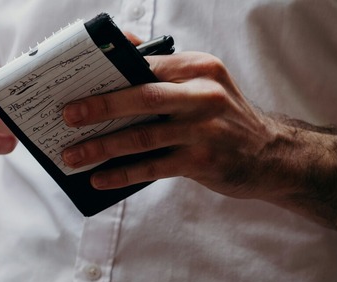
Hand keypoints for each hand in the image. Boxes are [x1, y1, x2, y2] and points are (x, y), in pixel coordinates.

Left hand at [61, 52, 283, 199]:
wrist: (270, 155)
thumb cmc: (224, 118)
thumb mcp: (203, 84)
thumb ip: (164, 71)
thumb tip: (122, 48)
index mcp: (198, 68)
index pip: (145, 65)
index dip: (107, 74)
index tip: (74, 83)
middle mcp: (203, 95)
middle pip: (141, 98)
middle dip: (99, 107)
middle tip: (66, 116)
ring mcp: (204, 130)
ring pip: (142, 137)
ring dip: (102, 148)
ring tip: (73, 156)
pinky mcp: (203, 162)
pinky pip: (152, 167)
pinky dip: (122, 174)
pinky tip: (99, 179)